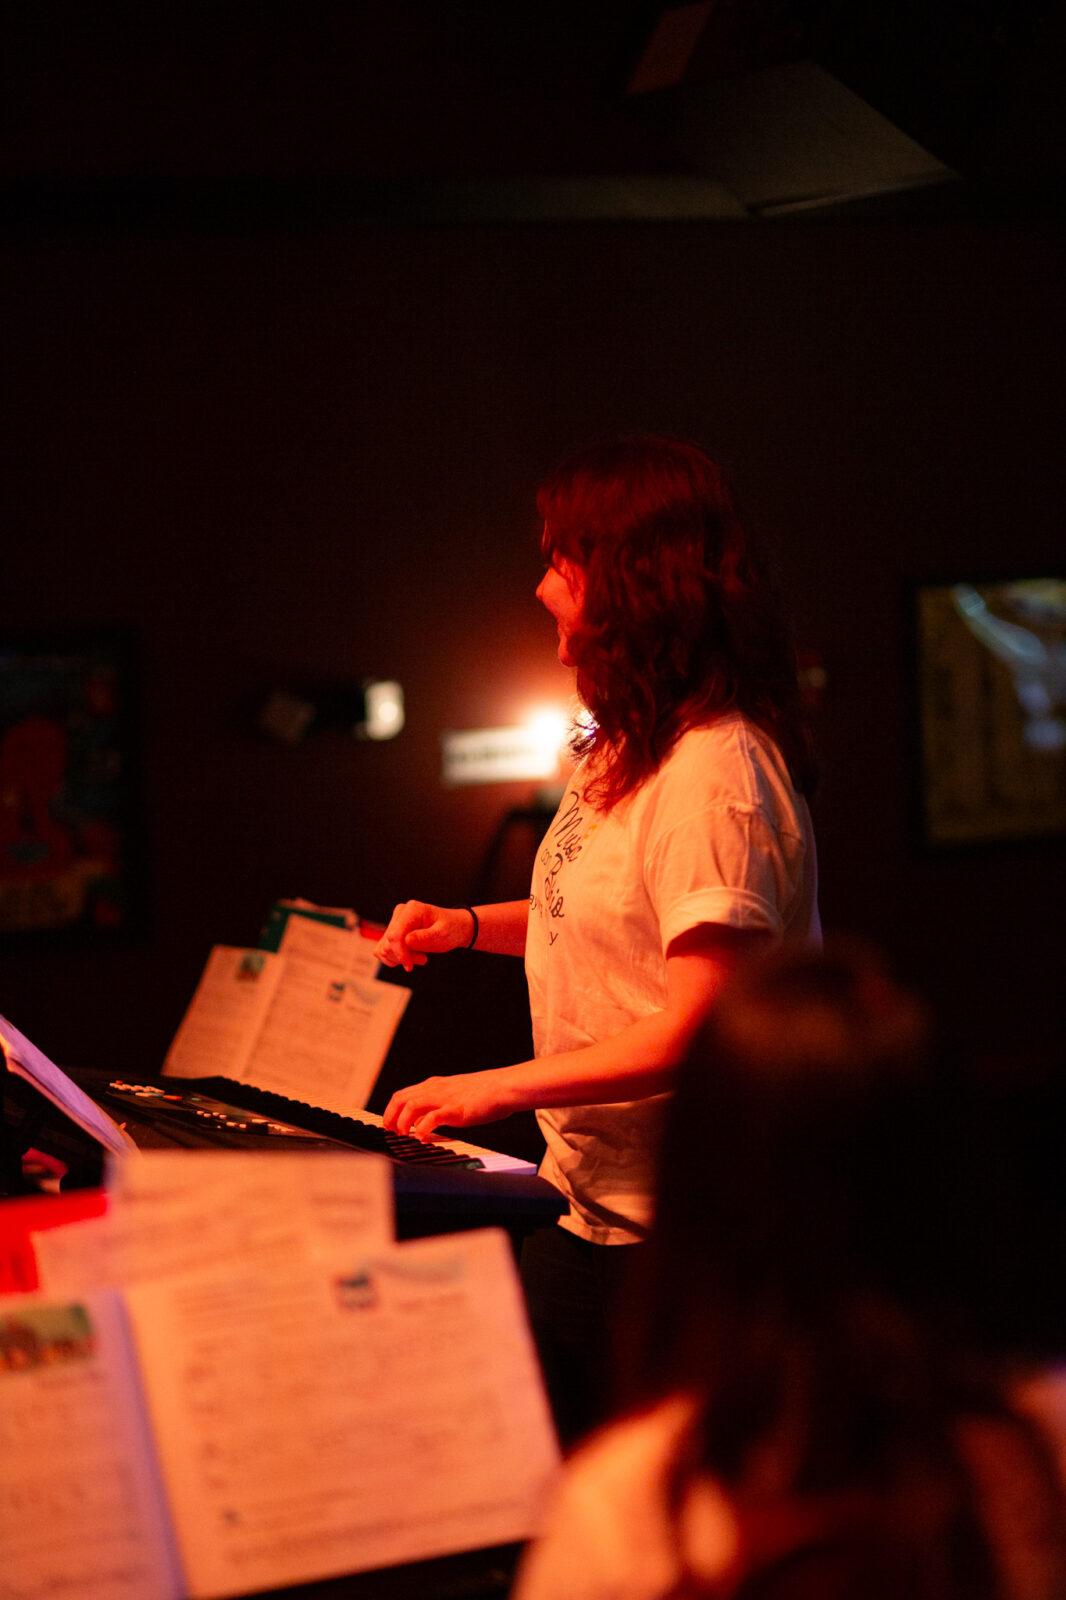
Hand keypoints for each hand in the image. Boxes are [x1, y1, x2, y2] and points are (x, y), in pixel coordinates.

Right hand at [373, 901, 473, 971]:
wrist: (454, 928)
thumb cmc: (451, 929)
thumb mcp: (444, 933)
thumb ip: (427, 937)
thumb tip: (407, 940)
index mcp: (412, 910)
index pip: (395, 935)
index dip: (400, 953)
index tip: (410, 966)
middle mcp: (400, 913)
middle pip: (388, 943)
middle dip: (403, 956)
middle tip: (423, 959)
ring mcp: (395, 922)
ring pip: (383, 948)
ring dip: (399, 958)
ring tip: (420, 956)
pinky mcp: (393, 932)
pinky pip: (382, 950)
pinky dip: (394, 958)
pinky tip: (410, 957)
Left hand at [383, 1069, 514, 1138]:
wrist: (503, 1087)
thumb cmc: (484, 1093)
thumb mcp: (454, 1097)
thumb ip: (437, 1108)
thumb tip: (422, 1125)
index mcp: (434, 1085)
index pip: (403, 1094)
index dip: (391, 1110)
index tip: (389, 1124)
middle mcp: (436, 1089)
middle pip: (401, 1098)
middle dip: (391, 1116)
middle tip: (391, 1131)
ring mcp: (445, 1098)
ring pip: (411, 1106)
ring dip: (402, 1122)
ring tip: (403, 1134)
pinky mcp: (455, 1109)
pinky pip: (432, 1118)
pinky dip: (422, 1128)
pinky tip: (420, 1137)